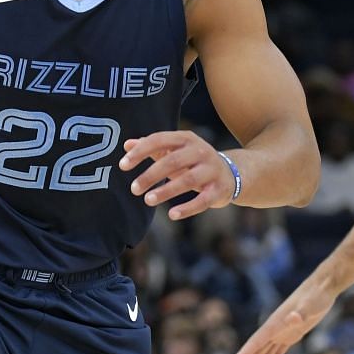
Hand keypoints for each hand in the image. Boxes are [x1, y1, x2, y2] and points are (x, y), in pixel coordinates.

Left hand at [118, 131, 233, 220]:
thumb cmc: (194, 162)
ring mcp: (212, 169)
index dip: (139, 152)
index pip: (159, 140)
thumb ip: (151, 147)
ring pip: (187, 180)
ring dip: (166, 191)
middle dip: (150, 175)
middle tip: (133, 189)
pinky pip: (203, 200)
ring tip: (148, 200)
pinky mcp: (219, 188)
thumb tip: (126, 144)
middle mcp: (200, 151)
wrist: (231, 173)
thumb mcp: (175, 151)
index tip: (123, 165)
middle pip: (172, 161)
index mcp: (186, 139)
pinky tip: (172, 214)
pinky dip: (187, 208)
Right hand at [230, 274, 337, 353]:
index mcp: (275, 323)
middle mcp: (275, 328)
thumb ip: (300, 313)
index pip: (256, 342)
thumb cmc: (316, 295)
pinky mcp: (292, 335)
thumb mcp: (310, 305)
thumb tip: (293, 318)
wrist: (322, 287)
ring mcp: (282, 332)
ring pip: (264, 353)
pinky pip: (277, 352)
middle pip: (256, 350)